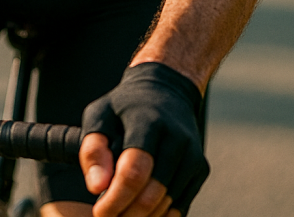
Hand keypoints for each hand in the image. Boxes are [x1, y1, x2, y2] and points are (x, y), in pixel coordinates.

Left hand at [80, 63, 208, 215]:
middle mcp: (175, 138)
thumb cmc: (125, 107)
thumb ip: (93, 149)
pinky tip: (140, 212)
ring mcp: (192, 154)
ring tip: (120, 213)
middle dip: (126, 214)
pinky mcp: (200, 168)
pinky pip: (180, 206)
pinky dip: (159, 216)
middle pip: (152, 193)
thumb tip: (96, 187)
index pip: (134, 170)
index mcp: (147, 121)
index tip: (99, 212)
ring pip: (166, 204)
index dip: (116, 199)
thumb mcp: (100, 115)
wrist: (166, 89)